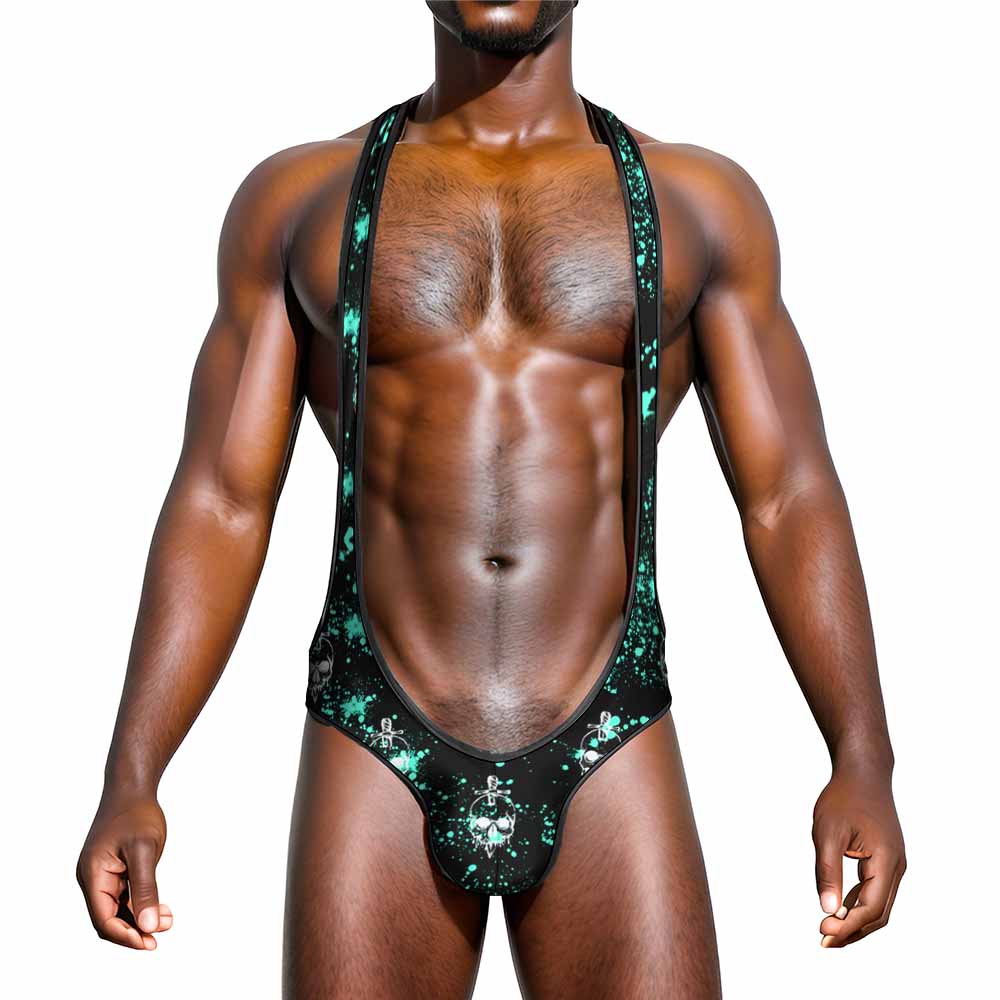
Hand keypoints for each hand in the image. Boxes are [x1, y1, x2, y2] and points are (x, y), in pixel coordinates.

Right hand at [77, 793, 171, 949]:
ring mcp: (101, 874)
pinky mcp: (113, 870)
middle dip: (135, 929)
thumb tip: (149, 925)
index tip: (150, 942)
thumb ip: (146, 888)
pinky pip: (123, 896)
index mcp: (92, 875)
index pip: (104, 919)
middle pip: (109, 918)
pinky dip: (140, 904)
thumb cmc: (136, 813)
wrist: (132, 787)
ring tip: (168, 921)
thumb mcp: (145, 850)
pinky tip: (161, 909)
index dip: (126, 935)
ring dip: (140, 918)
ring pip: (117, 908)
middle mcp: (92, 878)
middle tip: (162, 934)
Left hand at [812, 765, 905, 947]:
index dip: (848, 926)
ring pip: (878, 905)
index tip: (822, 932)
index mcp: (886, 861)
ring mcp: (893, 864)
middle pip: (878, 914)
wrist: (863, 772)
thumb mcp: (828, 833)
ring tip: (829, 932)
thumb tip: (828, 910)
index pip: (870, 908)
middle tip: (823, 941)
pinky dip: (858, 904)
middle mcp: (896, 867)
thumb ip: (828, 872)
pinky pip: (875, 890)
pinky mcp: (885, 859)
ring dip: (856, 921)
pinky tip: (839, 910)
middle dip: (852, 931)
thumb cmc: (844, 798)